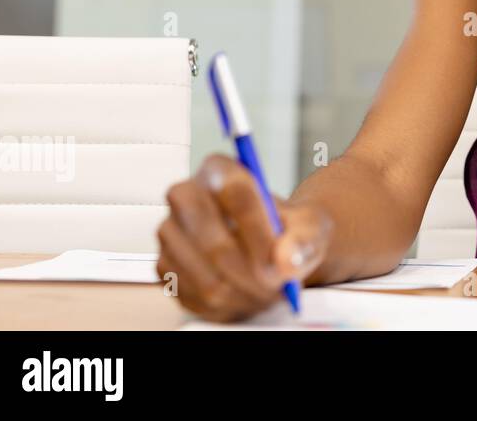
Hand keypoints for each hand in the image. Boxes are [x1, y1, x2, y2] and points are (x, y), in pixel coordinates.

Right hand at [156, 154, 332, 321]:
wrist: (275, 248)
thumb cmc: (290, 229)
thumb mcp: (311, 225)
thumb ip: (305, 238)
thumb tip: (285, 259)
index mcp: (219, 170)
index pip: (232, 190)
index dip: (258, 229)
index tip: (281, 258)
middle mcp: (185, 197)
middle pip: (214, 242)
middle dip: (251, 273)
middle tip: (277, 286)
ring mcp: (170, 234)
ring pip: (206, 276)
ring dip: (243, 294)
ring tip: (269, 293)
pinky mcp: (165, 268)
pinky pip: (195, 296)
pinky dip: (227, 306)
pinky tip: (248, 296)